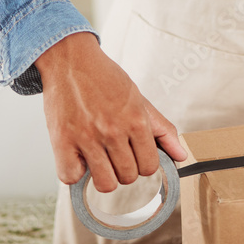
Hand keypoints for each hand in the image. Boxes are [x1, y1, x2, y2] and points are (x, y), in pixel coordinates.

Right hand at [35, 32, 187, 191]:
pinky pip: (71, 177)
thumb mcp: (140, 99)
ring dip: (103, 175)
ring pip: (105, 182)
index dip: (143, 164)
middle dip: (124, 169)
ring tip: (99, 158)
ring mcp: (87, 137)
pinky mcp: (62, 141)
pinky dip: (75, 172)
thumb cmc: (104, 79)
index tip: (134, 156)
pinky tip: (79, 157)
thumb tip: (181, 155)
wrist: (71, 60)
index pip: (150, 166)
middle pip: (128, 176)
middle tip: (115, 153)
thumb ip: (162, 129)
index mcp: (136, 120)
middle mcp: (113, 131)